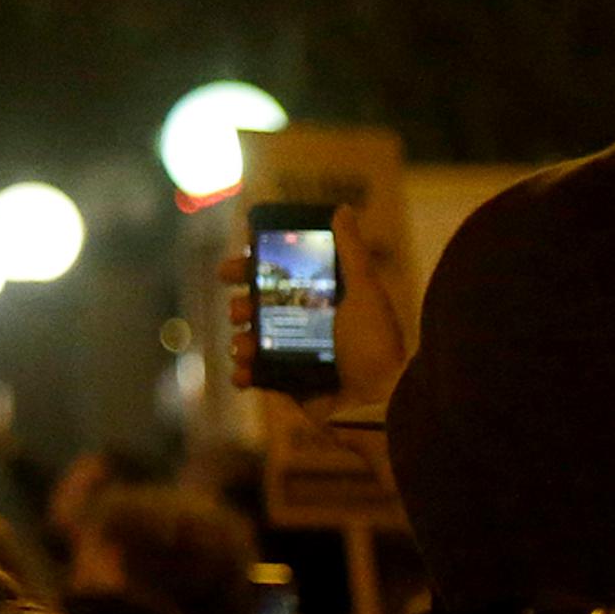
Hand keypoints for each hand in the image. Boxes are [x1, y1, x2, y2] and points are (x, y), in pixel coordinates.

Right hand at [219, 205, 408, 428]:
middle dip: (241, 304)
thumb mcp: (364, 292)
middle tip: (238, 308)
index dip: (254, 268)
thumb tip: (342, 209)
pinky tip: (244, 370)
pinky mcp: (287, 384)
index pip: (281, 276)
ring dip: (239, 339)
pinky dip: (242, 372)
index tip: (236, 264)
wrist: (378, 404)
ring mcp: (294, 356)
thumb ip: (351, 251)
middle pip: (258, 306)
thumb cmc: (374, 345)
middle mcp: (307, 325)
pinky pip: (254, 375)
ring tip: (244, 344)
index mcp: (323, 300)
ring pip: (250, 339)